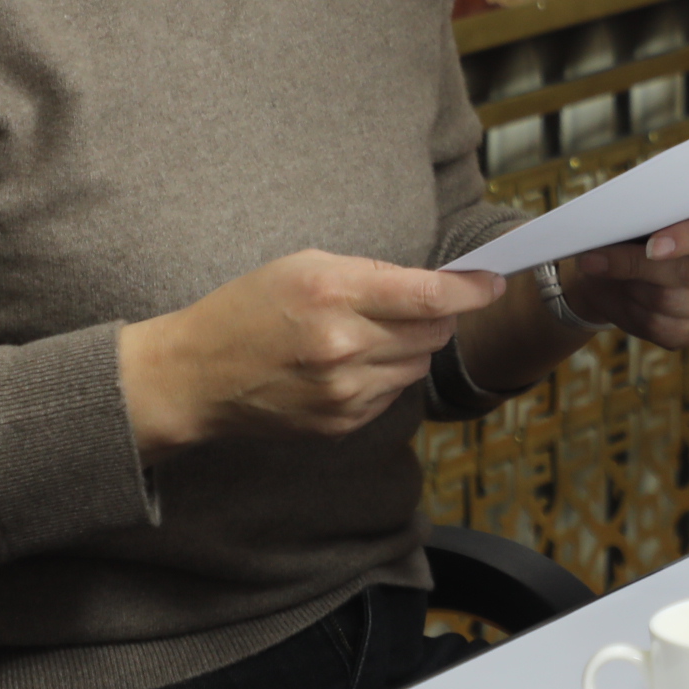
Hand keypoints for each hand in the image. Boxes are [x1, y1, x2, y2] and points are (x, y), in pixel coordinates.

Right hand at [120, 251, 504, 457]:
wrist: (195, 378)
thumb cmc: (246, 310)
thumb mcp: (303, 265)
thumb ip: (372, 273)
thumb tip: (434, 286)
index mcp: (335, 294)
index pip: (430, 296)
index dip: (472, 290)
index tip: (493, 282)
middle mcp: (345, 346)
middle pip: (434, 330)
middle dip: (438, 314)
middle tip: (417, 303)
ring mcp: (344, 391)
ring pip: (418, 363)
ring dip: (410, 345)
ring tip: (367, 334)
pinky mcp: (342, 422)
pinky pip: (393, 392)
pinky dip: (385, 374)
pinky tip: (348, 363)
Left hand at [561, 196, 688, 348]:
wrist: (633, 256)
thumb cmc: (642, 221)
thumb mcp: (643, 205)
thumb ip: (643, 210)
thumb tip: (612, 225)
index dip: (687, 237)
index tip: (652, 246)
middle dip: (639, 267)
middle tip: (595, 260)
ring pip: (674, 302)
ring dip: (629, 289)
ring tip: (601, 273)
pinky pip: (667, 329)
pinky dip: (631, 314)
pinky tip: (616, 296)